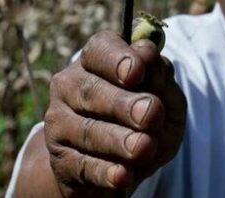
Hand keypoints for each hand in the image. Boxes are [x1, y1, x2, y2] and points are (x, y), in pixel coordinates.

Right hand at [43, 31, 186, 196]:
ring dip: (118, 140)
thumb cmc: (145, 121)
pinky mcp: (61, 160)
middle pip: (92, 90)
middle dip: (124, 103)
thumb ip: (160, 77)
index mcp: (96, 60)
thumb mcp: (165, 98)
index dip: (118, 59)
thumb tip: (147, 53)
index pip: (101, 50)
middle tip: (151, 113)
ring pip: (87, 130)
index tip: (137, 71)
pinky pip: (82, 165)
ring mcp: (60, 123)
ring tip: (144, 147)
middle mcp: (70, 85)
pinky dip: (105, 171)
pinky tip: (123, 175)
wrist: (119, 167)